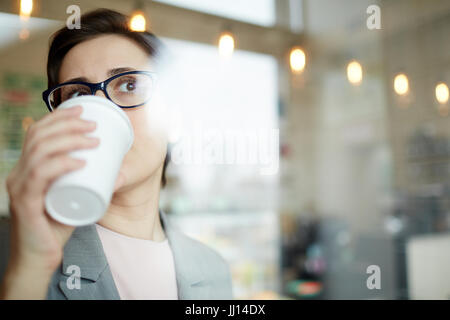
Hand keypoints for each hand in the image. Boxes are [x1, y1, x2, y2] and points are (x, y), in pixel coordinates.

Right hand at [5, 105, 99, 272]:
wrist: (39, 258)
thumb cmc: (57, 226)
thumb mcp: (74, 197)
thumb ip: (91, 184)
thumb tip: (120, 171)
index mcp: (27, 168)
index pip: (37, 133)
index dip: (58, 117)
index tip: (83, 109)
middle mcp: (19, 174)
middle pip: (39, 137)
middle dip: (68, 124)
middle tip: (93, 124)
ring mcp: (20, 188)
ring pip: (40, 152)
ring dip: (69, 140)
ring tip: (94, 140)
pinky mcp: (25, 204)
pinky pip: (40, 176)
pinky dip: (61, 164)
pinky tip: (80, 161)